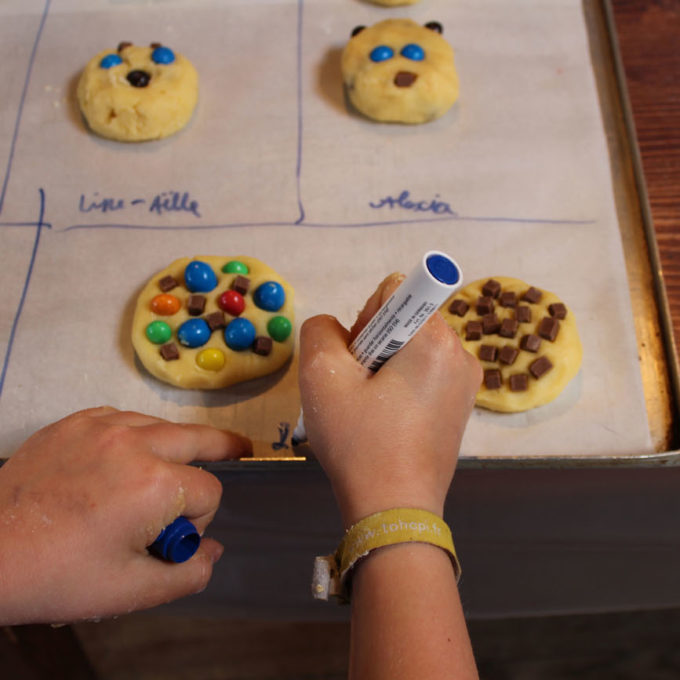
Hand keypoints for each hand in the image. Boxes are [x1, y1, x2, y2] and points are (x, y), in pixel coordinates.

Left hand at [0, 407, 250, 624]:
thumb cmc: (58, 575)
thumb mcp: (131, 591)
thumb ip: (189, 573)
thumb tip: (213, 548)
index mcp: (156, 484)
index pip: (210, 493)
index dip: (199, 521)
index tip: (169, 540)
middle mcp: (136, 442)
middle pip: (202, 437)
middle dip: (224, 449)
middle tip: (240, 450)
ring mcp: (103, 425)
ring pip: (164, 426)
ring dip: (172, 450)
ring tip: (161, 472)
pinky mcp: (77, 421)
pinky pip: (126, 419)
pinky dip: (135, 436)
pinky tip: (121, 459)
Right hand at [298, 274, 481, 527]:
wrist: (393, 511)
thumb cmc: (360, 442)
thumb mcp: (322, 376)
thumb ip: (321, 329)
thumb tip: (342, 330)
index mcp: (437, 340)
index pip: (396, 291)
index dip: (366, 320)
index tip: (359, 361)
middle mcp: (461, 354)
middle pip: (404, 320)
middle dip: (373, 345)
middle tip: (359, 391)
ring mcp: (466, 382)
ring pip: (410, 348)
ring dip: (383, 367)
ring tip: (371, 409)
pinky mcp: (460, 406)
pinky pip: (423, 374)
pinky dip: (399, 386)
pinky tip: (386, 420)